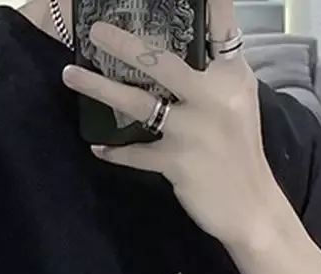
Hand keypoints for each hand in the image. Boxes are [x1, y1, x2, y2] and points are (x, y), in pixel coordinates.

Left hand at [61, 4, 283, 247]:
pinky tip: (97, 146)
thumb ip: (213, 73)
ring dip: (100, 88)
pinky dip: (116, 151)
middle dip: (125, 45)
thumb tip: (173, 50)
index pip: (221, 29)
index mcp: (232, 77)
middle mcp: (213, 98)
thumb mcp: (238, 102)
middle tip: (94, 30)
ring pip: (139, 103)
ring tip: (70, 74)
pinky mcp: (177, 163)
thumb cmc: (240, 151)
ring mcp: (193, 132)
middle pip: (163, 63)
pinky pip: (136, 153)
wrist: (250, 207)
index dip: (210, 6)